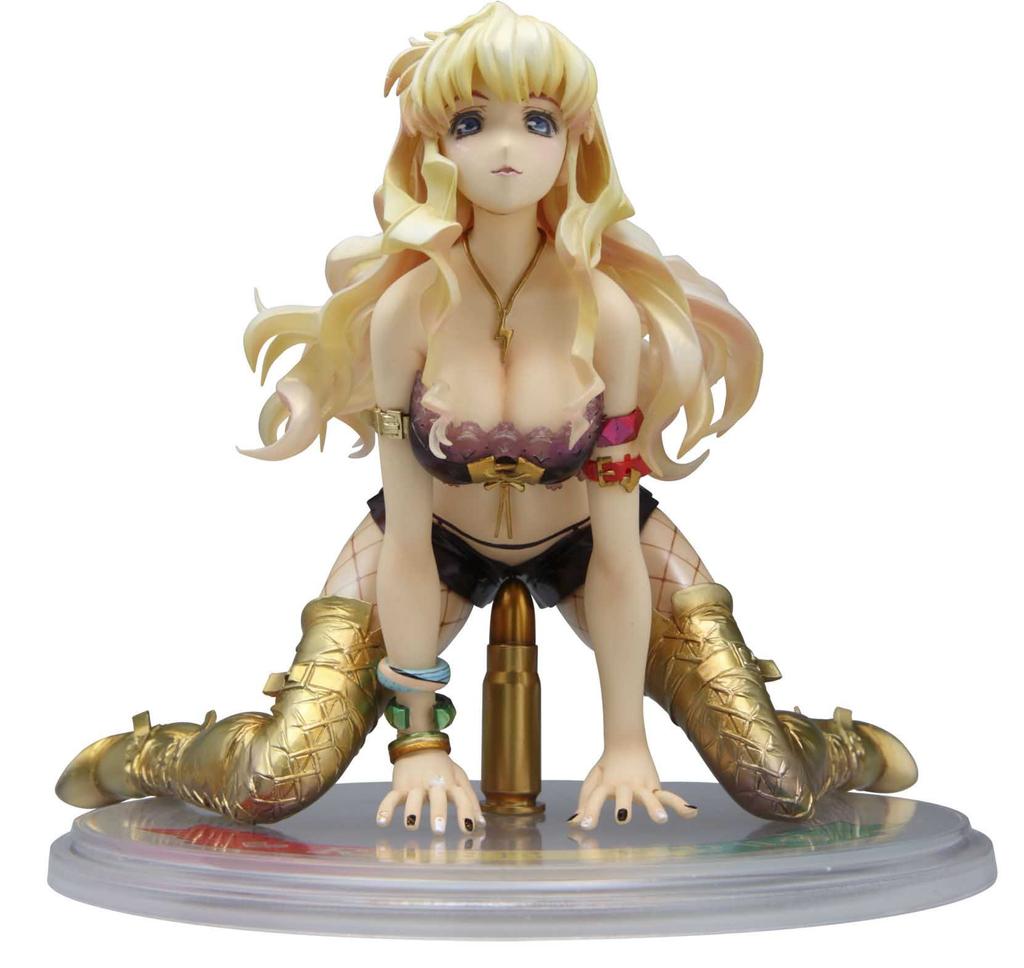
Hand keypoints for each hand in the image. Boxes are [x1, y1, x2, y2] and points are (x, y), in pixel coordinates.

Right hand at [375, 748, 485, 834]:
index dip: (466, 811)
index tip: (469, 829)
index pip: (461, 796)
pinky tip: (382, 822)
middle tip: (439, 830)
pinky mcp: (399, 786)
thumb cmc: (442, 767)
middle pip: (437, 797)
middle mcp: (434, 783)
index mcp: (450, 782)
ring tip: (411, 826)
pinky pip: (391, 797)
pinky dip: (385, 809)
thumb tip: (481, 824)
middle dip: (437, 812)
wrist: (419, 743)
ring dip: (413, 810)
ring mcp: (415, 784)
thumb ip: (470, 800)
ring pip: (413, 797)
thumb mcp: (459, 778)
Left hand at [569, 741, 696, 829]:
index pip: (595, 797)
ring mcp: (641, 785)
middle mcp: (624, 784)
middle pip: (624, 795)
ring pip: (649, 796)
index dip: (590, 811)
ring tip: (661, 820)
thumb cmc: (607, 767)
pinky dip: (680, 804)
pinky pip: (669, 795)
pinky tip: (692, 813)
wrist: (626, 742)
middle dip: (623, 806)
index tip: (584, 826)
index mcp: (606, 783)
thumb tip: (573, 822)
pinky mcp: (654, 787)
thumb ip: (584, 801)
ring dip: (654, 807)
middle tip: (622, 818)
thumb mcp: (593, 780)